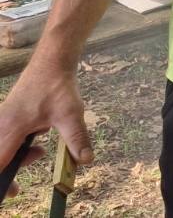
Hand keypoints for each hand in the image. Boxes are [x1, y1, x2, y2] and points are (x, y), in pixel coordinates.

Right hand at [0, 64, 93, 199]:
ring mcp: (2, 119)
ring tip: (40, 151)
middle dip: (13, 168)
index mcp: (9, 129)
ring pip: (2, 147)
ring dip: (19, 155)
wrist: (52, 61)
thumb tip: (84, 160)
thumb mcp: (71, 114)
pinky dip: (19, 143)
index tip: (14, 190)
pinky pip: (6, 137)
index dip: (2, 181)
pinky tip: (38, 135)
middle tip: (29, 171)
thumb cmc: (58, 86)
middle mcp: (0, 125)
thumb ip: (76, 138)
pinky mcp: (8, 115)